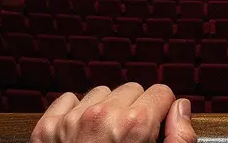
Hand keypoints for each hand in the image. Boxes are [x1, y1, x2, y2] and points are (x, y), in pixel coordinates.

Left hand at [30, 83, 195, 142]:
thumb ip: (179, 139)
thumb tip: (180, 109)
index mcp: (133, 127)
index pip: (161, 93)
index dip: (162, 112)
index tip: (157, 125)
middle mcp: (101, 118)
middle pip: (132, 90)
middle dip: (136, 109)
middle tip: (132, 137)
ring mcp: (70, 122)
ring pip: (101, 93)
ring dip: (107, 109)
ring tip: (107, 138)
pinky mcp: (47, 130)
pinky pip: (68, 100)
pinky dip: (76, 112)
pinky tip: (83, 133)